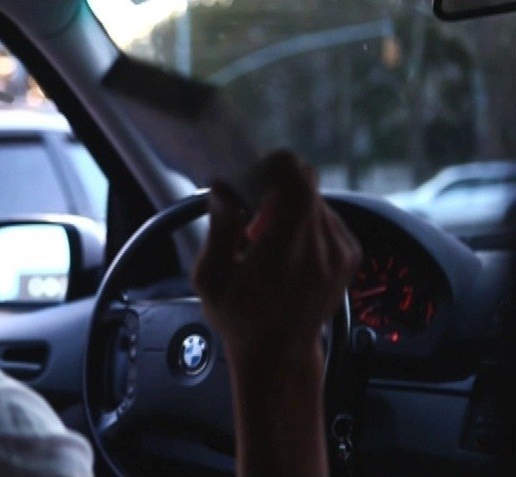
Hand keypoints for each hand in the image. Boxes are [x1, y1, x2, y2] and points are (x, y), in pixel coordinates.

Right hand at [193, 150, 361, 353]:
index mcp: (285, 253)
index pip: (297, 181)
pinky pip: (326, 216)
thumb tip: (223, 188)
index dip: (275, 168)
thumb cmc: (240, 319)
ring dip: (290, 209)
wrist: (280, 354)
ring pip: (315, 199)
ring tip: (268, 243)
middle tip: (254, 221)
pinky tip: (286, 251)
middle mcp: (321, 249)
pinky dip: (304, 223)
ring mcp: (341, 251)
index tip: (255, 180)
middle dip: (277, 191)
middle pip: (306, 185)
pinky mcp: (350, 253)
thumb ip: (218, 229)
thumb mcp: (210, 278)